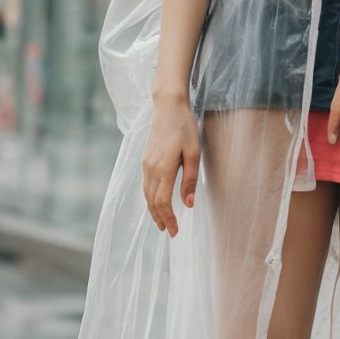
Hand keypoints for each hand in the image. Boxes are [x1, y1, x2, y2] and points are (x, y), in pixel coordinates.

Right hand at [142, 92, 200, 235]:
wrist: (168, 107)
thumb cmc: (185, 127)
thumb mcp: (194, 153)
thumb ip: (190, 180)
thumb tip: (188, 204)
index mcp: (163, 168)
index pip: (163, 202)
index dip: (169, 218)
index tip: (175, 231)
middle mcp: (150, 169)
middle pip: (152, 201)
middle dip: (160, 218)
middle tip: (169, 232)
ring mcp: (146, 164)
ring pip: (147, 194)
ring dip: (153, 210)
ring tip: (161, 222)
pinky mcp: (145, 160)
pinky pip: (145, 185)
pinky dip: (150, 198)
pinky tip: (155, 203)